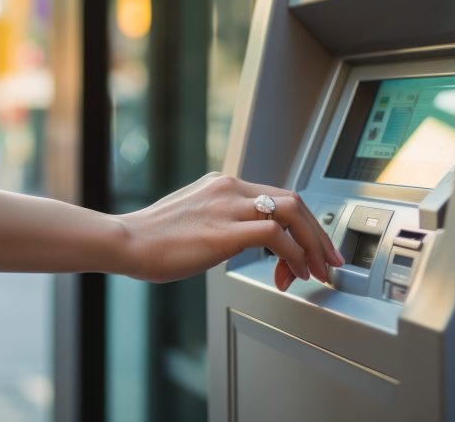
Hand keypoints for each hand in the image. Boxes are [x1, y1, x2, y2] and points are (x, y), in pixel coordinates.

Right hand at [119, 172, 343, 289]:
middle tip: (328, 260)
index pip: (276, 195)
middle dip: (318, 233)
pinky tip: (295, 271)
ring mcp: (228, 205)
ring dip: (313, 244)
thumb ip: (217, 221)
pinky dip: (294, 254)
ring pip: (293, 212)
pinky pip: (276, 236)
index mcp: (221, 183)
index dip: (299, 224)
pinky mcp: (226, 230)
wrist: (126, 241)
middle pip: (294, 200)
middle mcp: (229, 187)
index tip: (306, 249)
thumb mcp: (192, 220)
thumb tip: (237, 241)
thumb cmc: (151, 240)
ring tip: (317, 270)